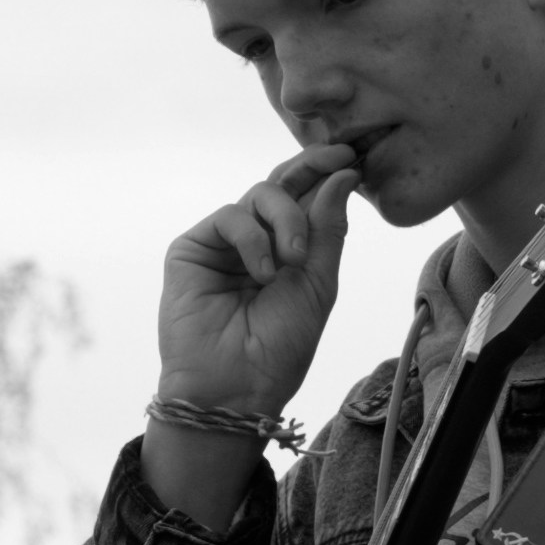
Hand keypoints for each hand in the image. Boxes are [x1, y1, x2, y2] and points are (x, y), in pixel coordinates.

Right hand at [147, 145, 353, 527]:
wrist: (237, 388)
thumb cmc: (280, 348)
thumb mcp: (319, 284)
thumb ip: (327, 229)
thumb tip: (342, 175)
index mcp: (288, 248)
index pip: (306, 197)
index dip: (325, 171)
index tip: (352, 156)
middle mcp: (256, 240)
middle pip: (281, 183)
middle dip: (310, 167)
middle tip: (338, 159)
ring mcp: (223, 243)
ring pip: (260, 194)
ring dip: (286, 219)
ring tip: (293, 259)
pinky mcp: (193, 248)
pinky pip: (229, 217)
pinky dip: (253, 239)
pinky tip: (262, 272)